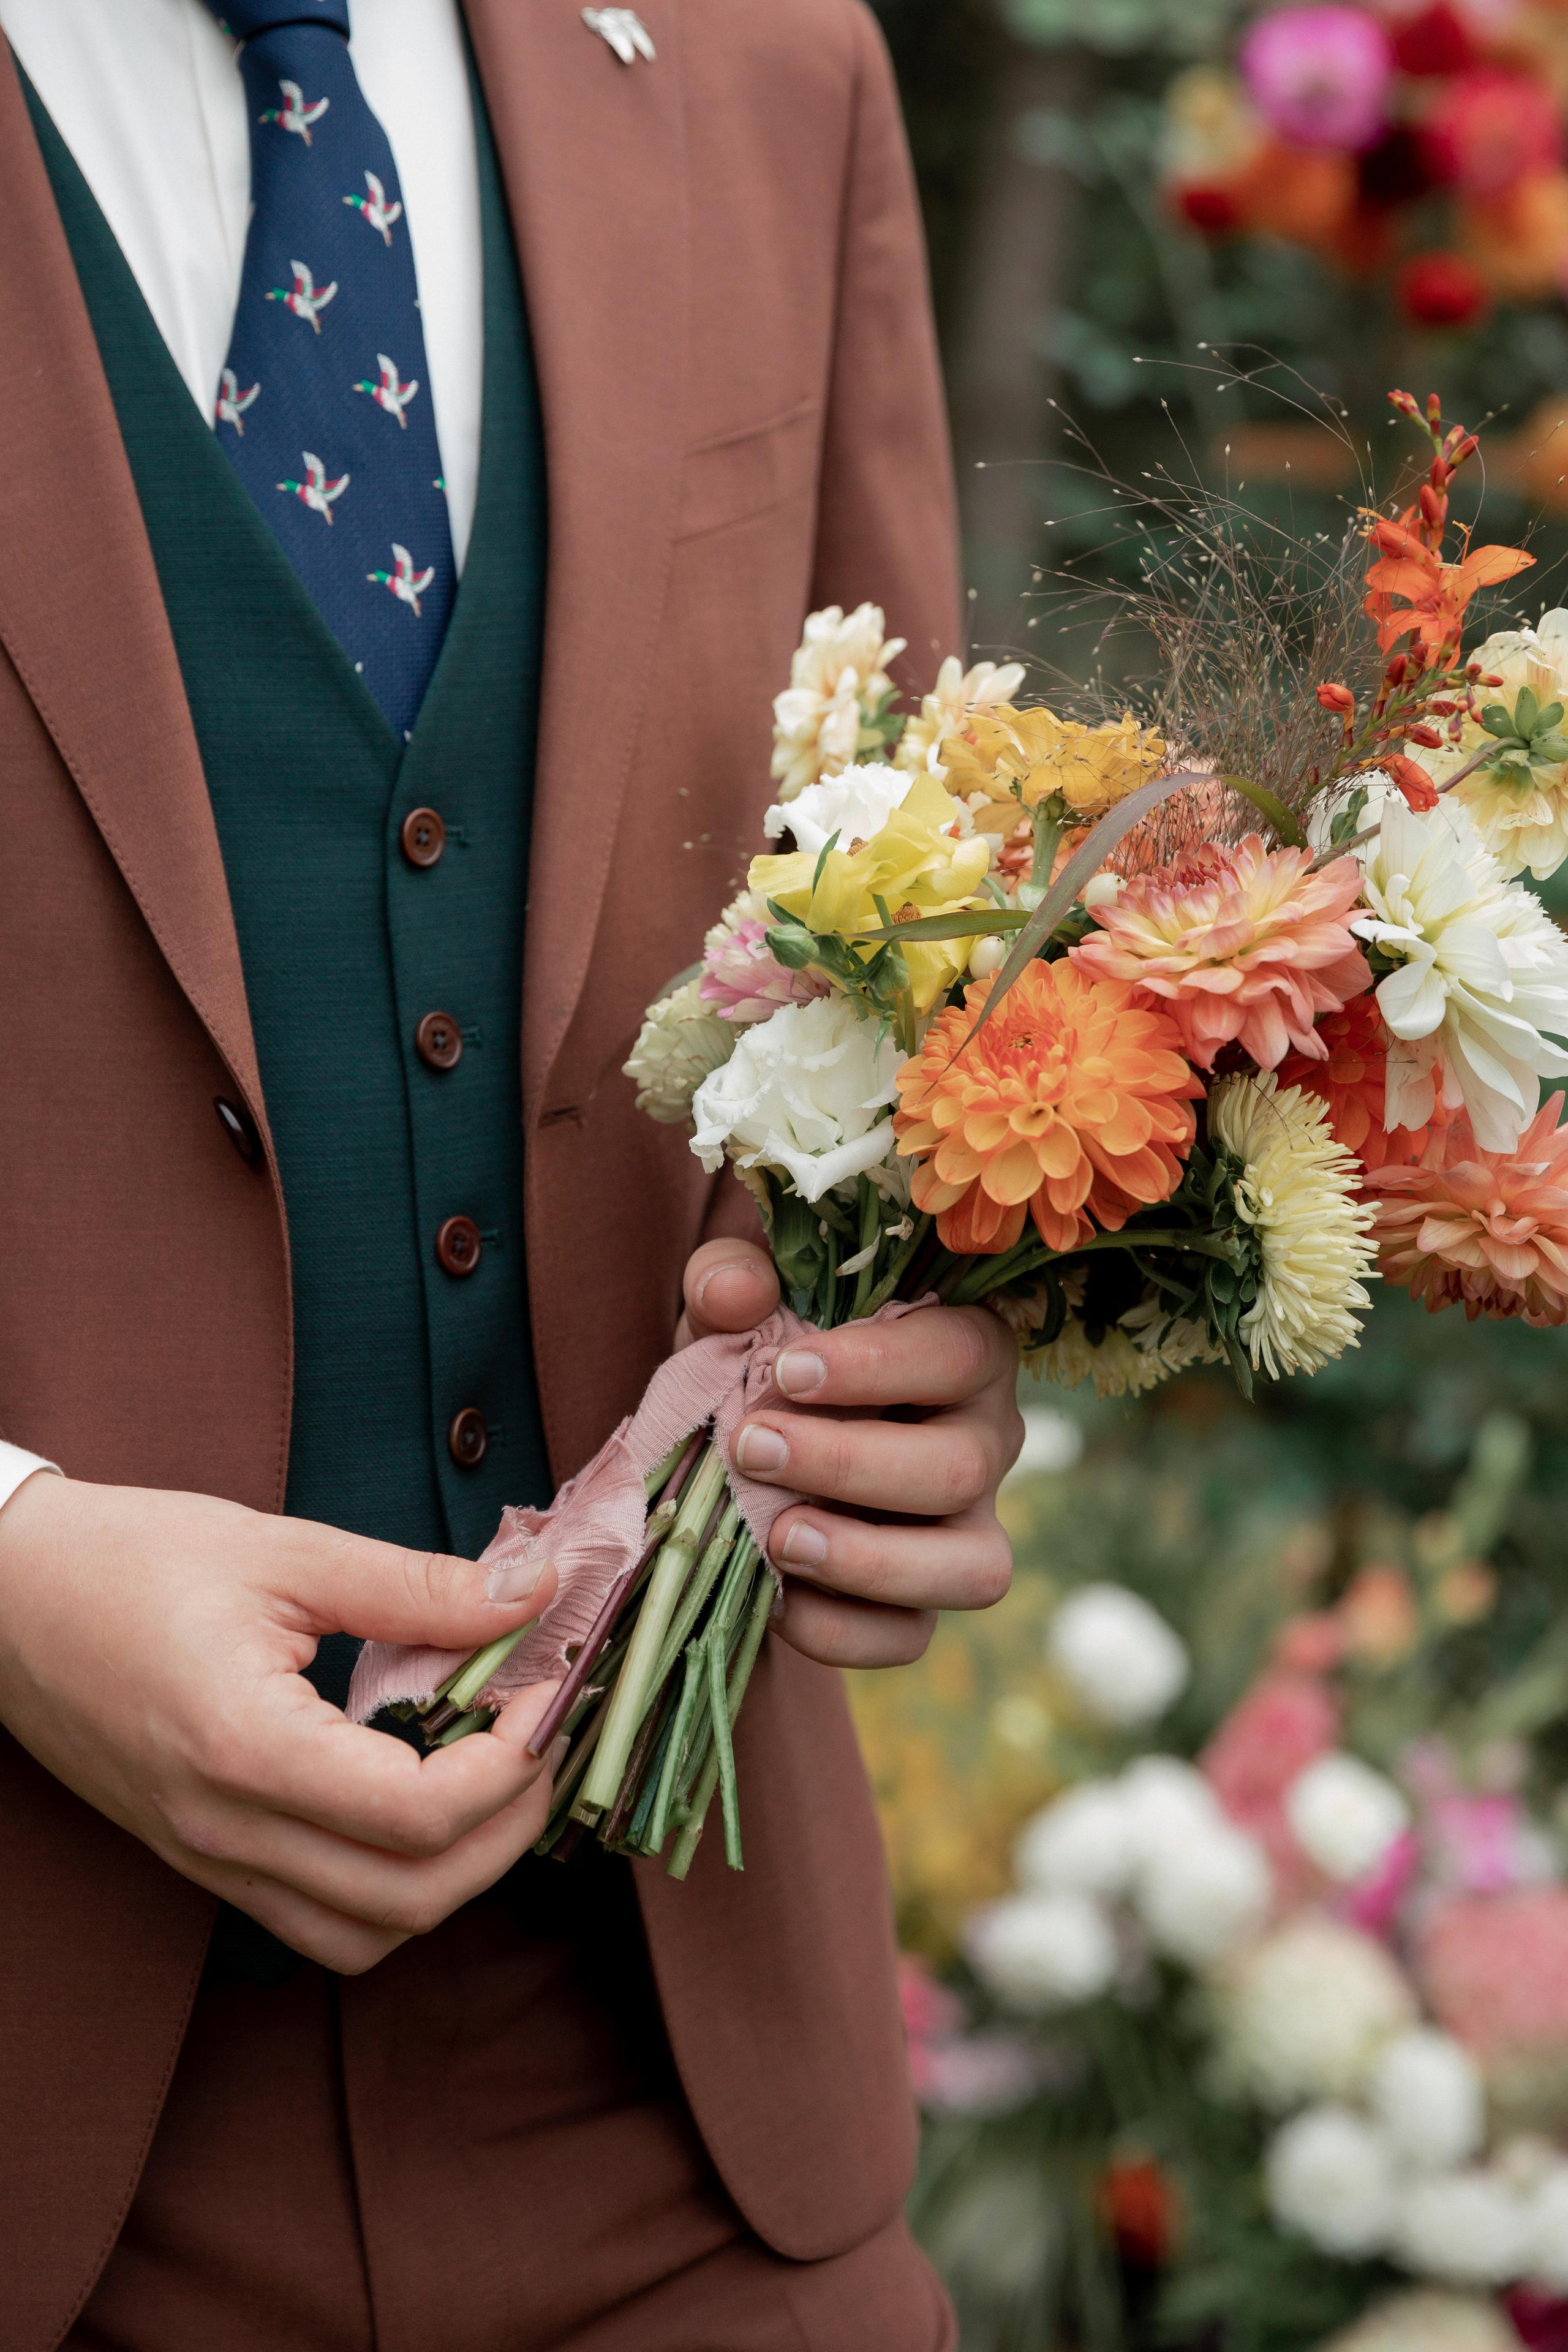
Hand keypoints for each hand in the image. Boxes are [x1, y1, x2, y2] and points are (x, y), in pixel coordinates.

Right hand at [0, 1475, 560, 1972]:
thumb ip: (417, 1586)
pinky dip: (394, 1887)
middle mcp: (225, 1830)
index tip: (540, 1690)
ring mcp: (210, 1859)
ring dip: (456, 1874)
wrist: (9, 1597)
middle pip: (411, 1898)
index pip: (418, 1815)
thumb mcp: (285, 1551)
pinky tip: (421, 1803)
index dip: (509, 1763)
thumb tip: (534, 1592)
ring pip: (369, 1934)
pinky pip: (320, 1921)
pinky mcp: (205, 1860)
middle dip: (506, 1829)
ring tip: (494, 1780)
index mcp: (245, 1748)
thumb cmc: (132, 1560)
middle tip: (540, 1740)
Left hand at [679, 1240, 1022, 1667]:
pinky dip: (841, 1631)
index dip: (881, 1365)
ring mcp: (966, 1532)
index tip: (788, 1370)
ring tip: (779, 1537)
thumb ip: (731, 1281)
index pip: (960, 1352)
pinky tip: (774, 1599)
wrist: (744, 1448)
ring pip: (973, 1568)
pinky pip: (911, 1637)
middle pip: (962, 1467)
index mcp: (965, 1352)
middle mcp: (986, 1443)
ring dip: (869, 1559)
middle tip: (753, 1448)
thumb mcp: (737, 1307)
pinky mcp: (923, 1606)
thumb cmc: (763, 1357)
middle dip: (850, 1463)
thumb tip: (737, 1290)